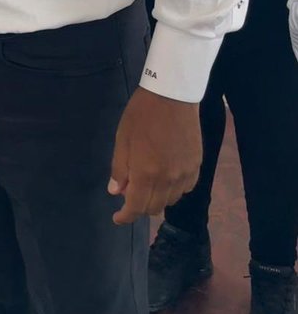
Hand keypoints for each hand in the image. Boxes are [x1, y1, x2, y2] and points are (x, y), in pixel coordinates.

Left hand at [108, 87, 200, 223]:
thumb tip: (115, 192)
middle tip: (129, 194)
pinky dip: (174, 190)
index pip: (135, 207)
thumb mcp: (122, 138)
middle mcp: (168, 180)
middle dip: (139, 207)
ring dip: (157, 199)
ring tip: (147, 183)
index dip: (125, 216)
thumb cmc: (142, 114)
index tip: (117, 218)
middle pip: (154, 208)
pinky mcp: (196, 166)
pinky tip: (166, 177)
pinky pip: (185, 189)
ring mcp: (185, 174)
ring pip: (170, 200)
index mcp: (146, 173)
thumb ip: (119, 168)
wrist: (173, 95)